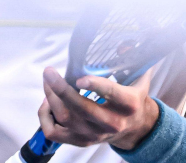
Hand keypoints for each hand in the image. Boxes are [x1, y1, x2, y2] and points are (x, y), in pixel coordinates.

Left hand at [38, 67, 159, 150]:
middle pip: (82, 108)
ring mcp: (95, 135)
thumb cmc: (133, 99)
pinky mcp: (81, 141)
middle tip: (49, 72)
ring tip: (48, 82)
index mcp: (128, 104)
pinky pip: (54, 133)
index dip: (95, 85)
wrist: (135, 129)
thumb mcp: (140, 80)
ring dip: (51, 98)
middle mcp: (112, 123)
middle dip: (61, 89)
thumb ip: (135, 61)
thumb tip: (125, 44)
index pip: (111, 93)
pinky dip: (45, 116)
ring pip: (65, 118)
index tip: (79, 78)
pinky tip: (47, 102)